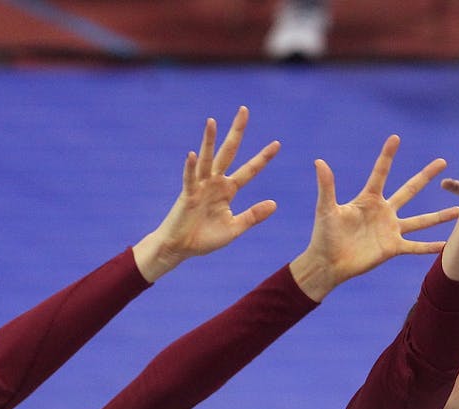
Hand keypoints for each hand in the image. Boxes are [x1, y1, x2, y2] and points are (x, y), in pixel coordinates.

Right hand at [133, 106, 280, 281]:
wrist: (180, 248)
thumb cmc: (205, 238)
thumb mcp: (235, 228)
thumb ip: (253, 216)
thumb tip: (274, 203)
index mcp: (228, 190)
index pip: (249, 170)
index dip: (263, 158)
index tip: (278, 143)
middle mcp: (215, 183)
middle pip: (228, 152)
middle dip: (237, 132)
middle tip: (245, 110)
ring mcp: (200, 186)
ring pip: (206, 159)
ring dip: (208, 140)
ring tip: (212, 121)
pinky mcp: (187, 195)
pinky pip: (189, 178)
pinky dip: (190, 167)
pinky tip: (192, 154)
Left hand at [289, 135, 458, 300]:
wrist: (328, 263)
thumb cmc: (325, 235)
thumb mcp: (326, 209)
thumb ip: (327, 186)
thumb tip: (319, 162)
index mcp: (368, 199)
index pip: (380, 173)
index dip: (388, 156)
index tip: (396, 137)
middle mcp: (384, 212)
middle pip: (409, 190)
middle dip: (426, 176)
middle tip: (442, 162)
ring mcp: (390, 230)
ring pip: (420, 221)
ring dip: (439, 216)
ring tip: (457, 209)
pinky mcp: (392, 248)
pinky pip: (415, 247)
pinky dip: (430, 247)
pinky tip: (445, 245)